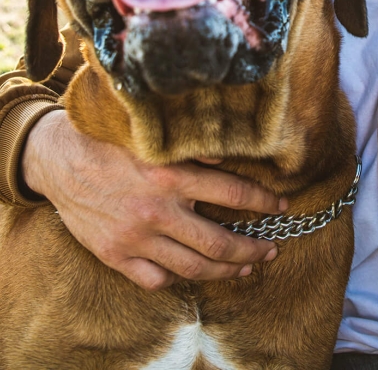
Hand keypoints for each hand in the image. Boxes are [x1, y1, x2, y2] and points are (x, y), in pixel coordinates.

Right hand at [22, 110, 284, 289]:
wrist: (58, 160)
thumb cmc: (109, 140)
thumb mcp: (152, 134)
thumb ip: (191, 147)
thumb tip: (229, 156)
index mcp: (171, 174)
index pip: (233, 193)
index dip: (264, 201)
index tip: (281, 205)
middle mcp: (157, 210)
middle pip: (219, 242)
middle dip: (252, 249)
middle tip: (271, 250)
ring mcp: (136, 237)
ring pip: (193, 267)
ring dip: (225, 271)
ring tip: (244, 269)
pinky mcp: (116, 255)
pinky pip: (155, 279)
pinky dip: (178, 279)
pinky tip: (192, 273)